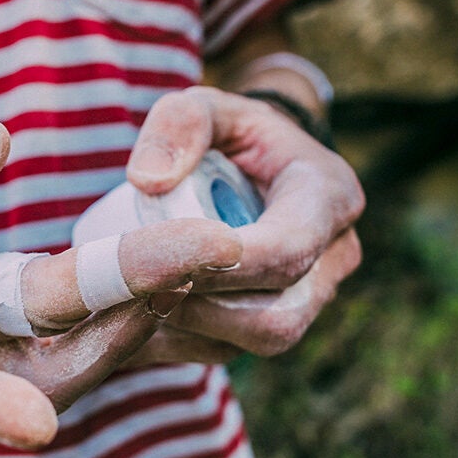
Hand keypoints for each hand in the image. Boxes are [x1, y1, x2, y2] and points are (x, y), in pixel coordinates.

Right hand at [0, 99, 240, 448]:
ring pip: (73, 358)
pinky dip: (136, 298)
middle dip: (117, 319)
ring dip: (143, 310)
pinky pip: (86, 329)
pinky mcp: (19, 326)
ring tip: (207, 245)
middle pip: (27, 371)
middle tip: (206, 252)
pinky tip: (186, 255)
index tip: (36, 429)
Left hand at [122, 86, 363, 362]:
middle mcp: (333, 259)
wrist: (255, 167)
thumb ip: (179, 123)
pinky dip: (174, 342)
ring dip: (184, 331)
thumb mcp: (205, 106)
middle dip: (200, 309)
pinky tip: (127, 320)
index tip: (157, 260)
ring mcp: (309, 299)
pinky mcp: (274, 324)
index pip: (286, 251)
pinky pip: (227, 351)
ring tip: (123, 301)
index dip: (223, 267)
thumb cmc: (230, 134)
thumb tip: (148, 181)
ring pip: (252, 343)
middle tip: (130, 287)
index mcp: (329, 198)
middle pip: (276, 317)